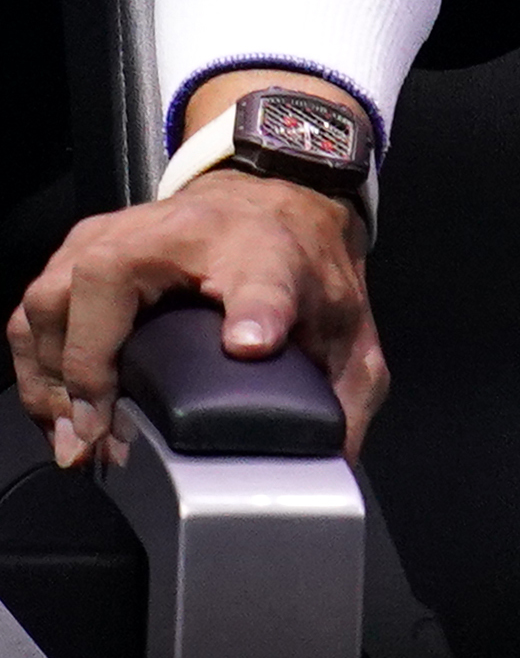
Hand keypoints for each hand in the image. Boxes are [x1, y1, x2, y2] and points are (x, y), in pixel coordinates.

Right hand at [11, 172, 383, 466]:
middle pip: (96, 296)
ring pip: (46, 311)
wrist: (276, 198)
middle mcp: (168, 231)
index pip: (261, 283)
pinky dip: (38, 365)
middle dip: (88, 381)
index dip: (258, 314)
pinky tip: (57, 409)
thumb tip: (334, 460)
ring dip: (51, 381)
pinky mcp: (77, 250)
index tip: (253, 344)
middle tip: (101, 444)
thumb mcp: (343, 319)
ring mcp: (108, 235)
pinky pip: (34, 313)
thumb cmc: (299, 261)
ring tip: (75, 437)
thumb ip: (347, 386)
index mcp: (258, 250)